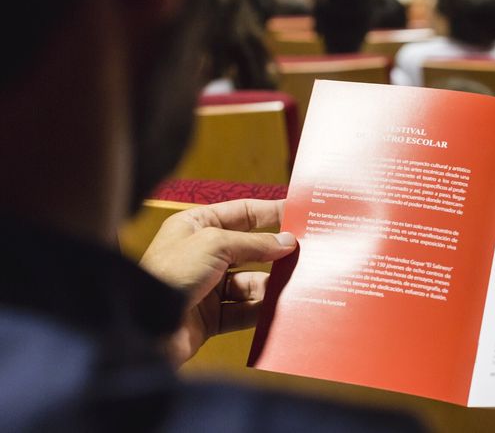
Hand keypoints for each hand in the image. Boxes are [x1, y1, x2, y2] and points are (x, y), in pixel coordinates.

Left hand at [139, 198, 296, 365]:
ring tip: (294, 285)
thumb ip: (255, 243)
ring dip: (270, 285)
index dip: (270, 212)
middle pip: (250, 249)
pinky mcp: (211, 317)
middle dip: (275, 252)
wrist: (144, 327)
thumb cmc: (170, 273)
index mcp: (196, 226)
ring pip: (250, 281)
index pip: (242, 213)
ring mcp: (207, 286)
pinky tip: (279, 309)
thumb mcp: (216, 244)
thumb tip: (288, 242)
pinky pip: (244, 311)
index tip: (299, 213)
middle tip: (307, 253)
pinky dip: (261, 310)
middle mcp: (202, 254)